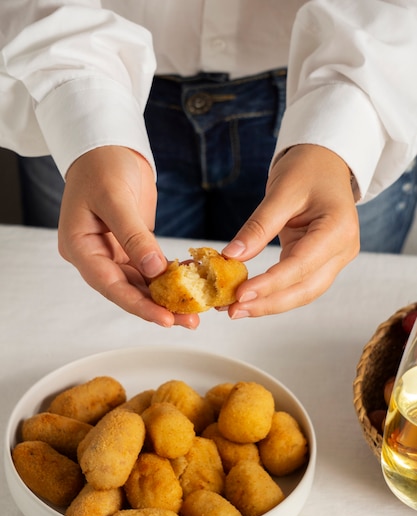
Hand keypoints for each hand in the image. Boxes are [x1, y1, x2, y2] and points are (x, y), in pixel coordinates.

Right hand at [57, 146, 199, 327]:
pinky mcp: (129, 247)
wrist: (107, 146)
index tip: (165, 319)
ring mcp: (111, 253)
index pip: (110, 284)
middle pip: (125, 291)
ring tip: (193, 312)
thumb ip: (134, 236)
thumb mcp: (116, 197)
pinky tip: (190, 287)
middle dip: (157, 308)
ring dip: (165, 298)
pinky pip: (147, 270)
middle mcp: (93, 256)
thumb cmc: (103, 165)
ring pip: (138, 285)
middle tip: (189, 321)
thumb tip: (155, 271)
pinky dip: (167, 279)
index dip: (138, 305)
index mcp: (79, 246)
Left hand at [222, 144, 359, 317]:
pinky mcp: (321, 263)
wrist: (326, 163)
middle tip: (233, 311)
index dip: (270, 284)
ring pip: (303, 293)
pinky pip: (298, 284)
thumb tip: (232, 256)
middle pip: (305, 289)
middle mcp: (343, 250)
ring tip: (235, 309)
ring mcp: (335, 259)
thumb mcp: (281, 191)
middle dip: (268, 303)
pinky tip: (249, 298)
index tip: (240, 294)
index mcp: (338, 229)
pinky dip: (274, 293)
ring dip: (269, 304)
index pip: (301, 265)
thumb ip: (258, 226)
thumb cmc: (307, 169)